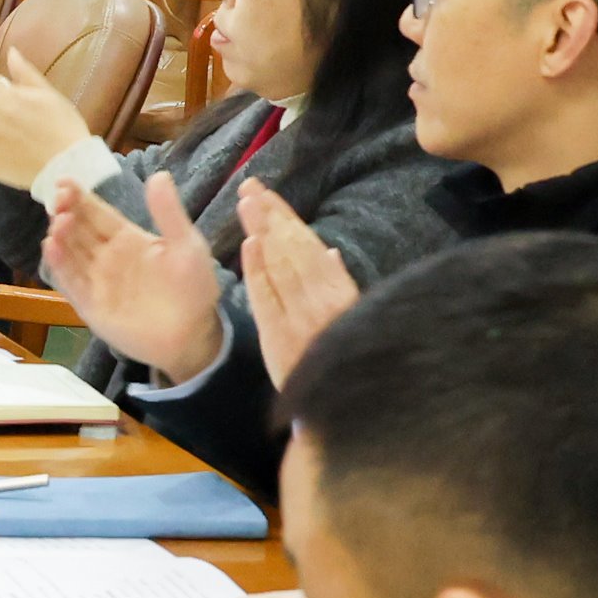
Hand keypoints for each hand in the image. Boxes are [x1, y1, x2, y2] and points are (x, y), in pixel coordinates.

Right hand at [38, 169, 230, 377]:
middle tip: (58, 198)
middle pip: (78, 229)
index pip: (96, 213)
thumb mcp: (187, 245)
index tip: (64, 181)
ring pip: (69, 253)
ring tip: (58, 221)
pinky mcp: (89, 305)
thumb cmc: (194, 288)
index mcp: (126, 238)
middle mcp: (105, 256)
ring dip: (60, 236)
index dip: (80, 197)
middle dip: (65, 212)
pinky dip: (58, 265)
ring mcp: (96, 281)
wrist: (193, 334)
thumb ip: (169, 213)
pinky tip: (51, 247)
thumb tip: (159, 175)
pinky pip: (69, 282)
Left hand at [237, 182, 361, 386]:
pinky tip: (250, 245)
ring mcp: (299, 317)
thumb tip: (328, 251)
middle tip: (250, 186)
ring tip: (247, 203)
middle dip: (270, 215)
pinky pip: (267, 298)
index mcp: (340, 293)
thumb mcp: (351, 319)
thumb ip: (337, 285)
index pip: (308, 246)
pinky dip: (259, 271)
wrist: (345, 410)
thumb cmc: (346, 361)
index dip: (286, 218)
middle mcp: (321, 300)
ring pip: (280, 266)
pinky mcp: (279, 336)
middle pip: (291, 249)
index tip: (267, 195)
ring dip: (263, 231)